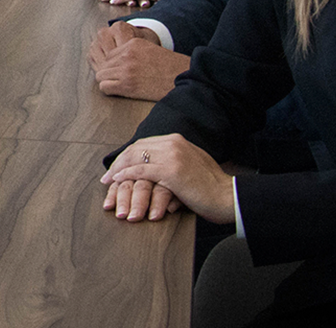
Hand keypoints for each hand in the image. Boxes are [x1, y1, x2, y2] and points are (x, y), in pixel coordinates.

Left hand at [87, 22, 190, 99]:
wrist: (184, 78)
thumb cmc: (171, 67)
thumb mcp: (151, 50)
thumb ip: (133, 52)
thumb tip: (119, 62)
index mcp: (133, 43)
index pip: (111, 54)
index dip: (115, 64)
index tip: (122, 72)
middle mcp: (127, 54)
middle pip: (105, 64)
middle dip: (110, 73)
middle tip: (119, 81)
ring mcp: (126, 69)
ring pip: (101, 75)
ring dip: (108, 81)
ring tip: (119, 86)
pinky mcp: (127, 84)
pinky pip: (105, 87)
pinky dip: (109, 90)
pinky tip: (118, 91)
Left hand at [101, 133, 233, 223]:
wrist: (228, 196)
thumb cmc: (212, 186)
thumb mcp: (192, 164)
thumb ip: (175, 159)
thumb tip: (155, 166)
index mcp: (177, 140)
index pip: (144, 144)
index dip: (127, 156)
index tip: (117, 167)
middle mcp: (173, 143)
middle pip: (136, 149)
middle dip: (119, 162)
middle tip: (107, 176)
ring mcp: (172, 155)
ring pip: (135, 159)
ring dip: (118, 171)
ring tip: (108, 181)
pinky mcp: (171, 171)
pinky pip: (141, 171)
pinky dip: (126, 176)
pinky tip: (118, 182)